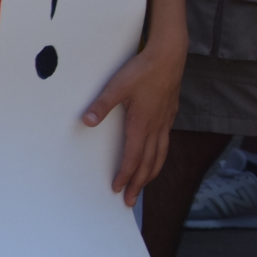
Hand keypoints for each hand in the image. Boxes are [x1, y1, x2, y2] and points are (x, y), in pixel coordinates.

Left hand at [81, 34, 186, 205]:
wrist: (170, 55)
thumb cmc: (144, 69)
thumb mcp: (117, 86)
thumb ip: (101, 105)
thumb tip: (86, 122)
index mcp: (142, 123)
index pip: (133, 157)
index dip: (125, 175)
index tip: (118, 189)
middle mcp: (156, 126)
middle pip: (149, 162)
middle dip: (139, 183)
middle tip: (132, 200)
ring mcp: (165, 120)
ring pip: (160, 154)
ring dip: (151, 173)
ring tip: (145, 185)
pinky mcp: (170, 113)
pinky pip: (165, 142)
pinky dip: (160, 156)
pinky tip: (156, 155)